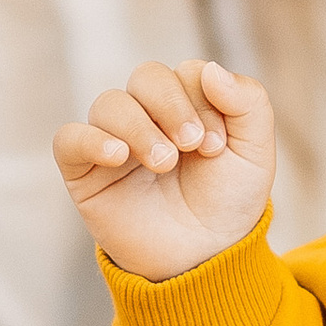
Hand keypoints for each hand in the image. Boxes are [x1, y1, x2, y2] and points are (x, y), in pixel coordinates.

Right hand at [55, 58, 277, 280]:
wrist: (204, 258)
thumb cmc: (227, 202)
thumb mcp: (255, 152)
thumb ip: (248, 103)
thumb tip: (210, 68)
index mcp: (187, 103)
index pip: (186, 73)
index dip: (203, 101)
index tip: (216, 145)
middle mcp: (147, 114)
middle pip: (147, 77)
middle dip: (172, 106)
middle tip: (192, 146)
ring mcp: (114, 140)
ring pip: (110, 104)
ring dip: (140, 127)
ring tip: (164, 164)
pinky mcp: (85, 172)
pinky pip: (70, 139)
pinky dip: (91, 140)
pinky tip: (118, 156)